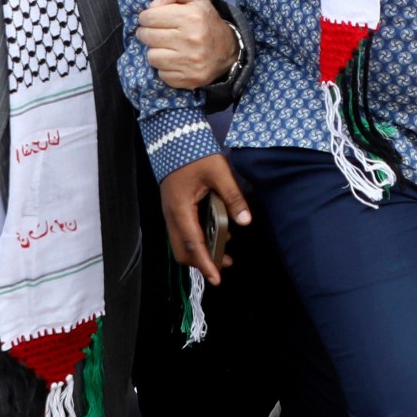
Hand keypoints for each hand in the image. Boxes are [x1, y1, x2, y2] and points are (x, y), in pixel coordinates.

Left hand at [138, 0, 238, 88]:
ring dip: (155, 51)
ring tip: (166, 46)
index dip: (147, 17)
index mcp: (192, 17)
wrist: (228, 51)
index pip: (149, 17)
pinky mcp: (188, 79)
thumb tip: (152, 6)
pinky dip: (164, 68)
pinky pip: (161, 74)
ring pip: (152, 57)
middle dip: (147, 33)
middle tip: (156, 32)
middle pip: (147, 37)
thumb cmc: (204, 20)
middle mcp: (192, 40)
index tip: (152, 19)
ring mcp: (190, 62)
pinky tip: (174, 60)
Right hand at [160, 154, 250, 284]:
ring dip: (202, 250)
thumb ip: (233, 197)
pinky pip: (184, 231)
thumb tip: (245, 221)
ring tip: (226, 250)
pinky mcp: (174, 208)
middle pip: (183, 250)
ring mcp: (171, 212)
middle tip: (225, 263)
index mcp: (181, 209)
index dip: (205, 263)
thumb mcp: (220, 173)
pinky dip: (199, 238)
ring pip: (183, 242)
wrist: (174, 138)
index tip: (216, 279)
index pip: (193, 244)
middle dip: (203, 262)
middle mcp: (172, 215)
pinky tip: (218, 231)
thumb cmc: (196, 154)